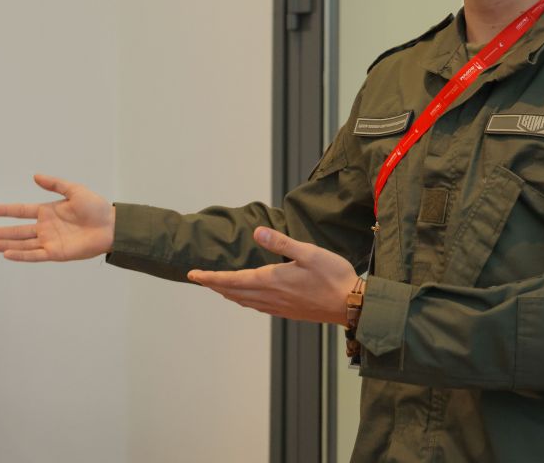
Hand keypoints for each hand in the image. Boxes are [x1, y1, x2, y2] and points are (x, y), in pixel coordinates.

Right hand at [0, 174, 114, 261]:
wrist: (111, 226)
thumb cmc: (95, 207)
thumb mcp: (74, 190)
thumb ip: (55, 184)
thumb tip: (35, 175)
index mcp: (47, 211)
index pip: (21, 211)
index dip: (5, 211)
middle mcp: (45, 227)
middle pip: (16, 230)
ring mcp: (49, 240)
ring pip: (22, 243)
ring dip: (5, 244)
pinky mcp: (56, 253)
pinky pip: (35, 254)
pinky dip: (21, 255)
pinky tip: (7, 253)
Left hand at [187, 227, 359, 325]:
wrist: (351, 305)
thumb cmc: (333, 276)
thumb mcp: (308, 252)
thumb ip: (281, 242)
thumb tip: (256, 232)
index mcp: (272, 281)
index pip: (232, 281)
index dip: (210, 278)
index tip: (193, 275)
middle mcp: (271, 297)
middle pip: (234, 293)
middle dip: (214, 285)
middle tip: (199, 279)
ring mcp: (279, 307)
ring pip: (244, 301)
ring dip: (228, 293)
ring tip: (217, 286)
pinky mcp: (288, 312)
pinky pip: (258, 307)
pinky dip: (244, 301)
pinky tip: (247, 298)